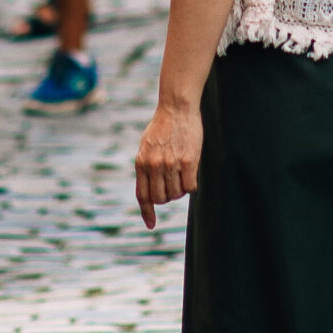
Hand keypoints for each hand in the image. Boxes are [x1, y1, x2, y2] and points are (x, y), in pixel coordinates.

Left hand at [135, 100, 203, 229]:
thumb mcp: (146, 147)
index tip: (151, 225)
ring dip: (180, 189)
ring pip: (177, 194)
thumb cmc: (162, 127)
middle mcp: (154, 166)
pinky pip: (190, 187)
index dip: (147, 212)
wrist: (177, 107)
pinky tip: (190, 172)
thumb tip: (149, 191)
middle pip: (161, 198)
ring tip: (181, 173)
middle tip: (173, 183)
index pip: (142, 195)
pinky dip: (191, 184)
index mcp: (141, 163)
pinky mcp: (188, 161)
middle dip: (167, 196)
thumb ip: (146, 167)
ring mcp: (171, 164)